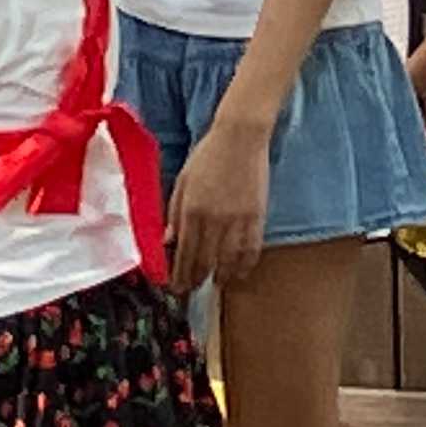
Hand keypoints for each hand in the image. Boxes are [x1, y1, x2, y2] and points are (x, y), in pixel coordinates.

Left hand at [167, 115, 270, 291]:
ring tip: (215, 283)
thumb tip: (168, 241)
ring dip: (221, 277)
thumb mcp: (182, 181)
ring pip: (229, 260)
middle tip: (191, 289)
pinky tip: (240, 271)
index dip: (180, 276)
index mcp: (192, 212)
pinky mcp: (257, 216)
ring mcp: (238, 220)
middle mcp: (214, 220)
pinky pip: (252, 249)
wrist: (241, 137)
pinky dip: (245, 264)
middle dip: (196, 280)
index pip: (184, 254)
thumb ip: (174, 213)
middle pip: (205, 262)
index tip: (177, 287)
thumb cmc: (208, 155)